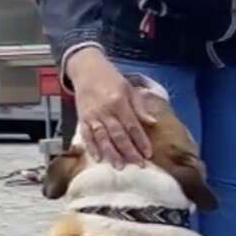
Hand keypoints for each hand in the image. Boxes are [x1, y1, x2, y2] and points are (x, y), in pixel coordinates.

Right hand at [67, 49, 154, 167]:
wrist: (86, 69)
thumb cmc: (111, 79)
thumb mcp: (129, 88)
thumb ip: (140, 107)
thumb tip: (153, 122)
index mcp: (119, 101)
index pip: (132, 125)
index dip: (141, 141)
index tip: (149, 154)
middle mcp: (105, 110)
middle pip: (118, 134)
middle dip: (129, 151)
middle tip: (138, 164)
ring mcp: (92, 115)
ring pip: (102, 138)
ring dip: (111, 153)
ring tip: (119, 166)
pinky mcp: (82, 118)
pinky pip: (86, 135)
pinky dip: (91, 147)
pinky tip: (98, 159)